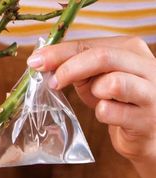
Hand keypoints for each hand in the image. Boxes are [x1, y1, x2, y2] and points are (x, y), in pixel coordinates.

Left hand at [27, 36, 155, 162]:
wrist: (143, 131)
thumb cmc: (117, 102)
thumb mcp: (96, 79)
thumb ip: (78, 68)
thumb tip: (44, 63)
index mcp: (131, 50)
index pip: (89, 44)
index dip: (60, 53)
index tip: (36, 62)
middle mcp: (146, 67)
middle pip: (101, 57)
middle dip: (69, 69)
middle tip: (53, 82)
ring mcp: (150, 93)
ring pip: (112, 83)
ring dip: (94, 92)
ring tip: (98, 98)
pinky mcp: (145, 119)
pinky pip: (110, 112)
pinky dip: (101, 113)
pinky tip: (108, 115)